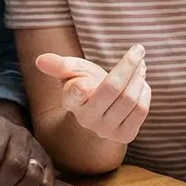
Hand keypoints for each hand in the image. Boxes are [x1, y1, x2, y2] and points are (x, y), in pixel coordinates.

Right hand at [35, 45, 150, 144]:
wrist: (101, 111)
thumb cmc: (85, 84)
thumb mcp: (72, 71)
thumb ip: (58, 65)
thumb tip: (40, 60)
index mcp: (71, 101)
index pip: (74, 94)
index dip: (79, 88)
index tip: (85, 81)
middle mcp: (87, 119)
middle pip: (112, 88)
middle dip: (129, 65)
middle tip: (138, 50)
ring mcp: (107, 130)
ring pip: (130, 99)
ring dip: (139, 77)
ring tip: (140, 66)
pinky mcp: (126, 135)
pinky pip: (141, 110)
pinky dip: (145, 91)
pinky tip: (141, 83)